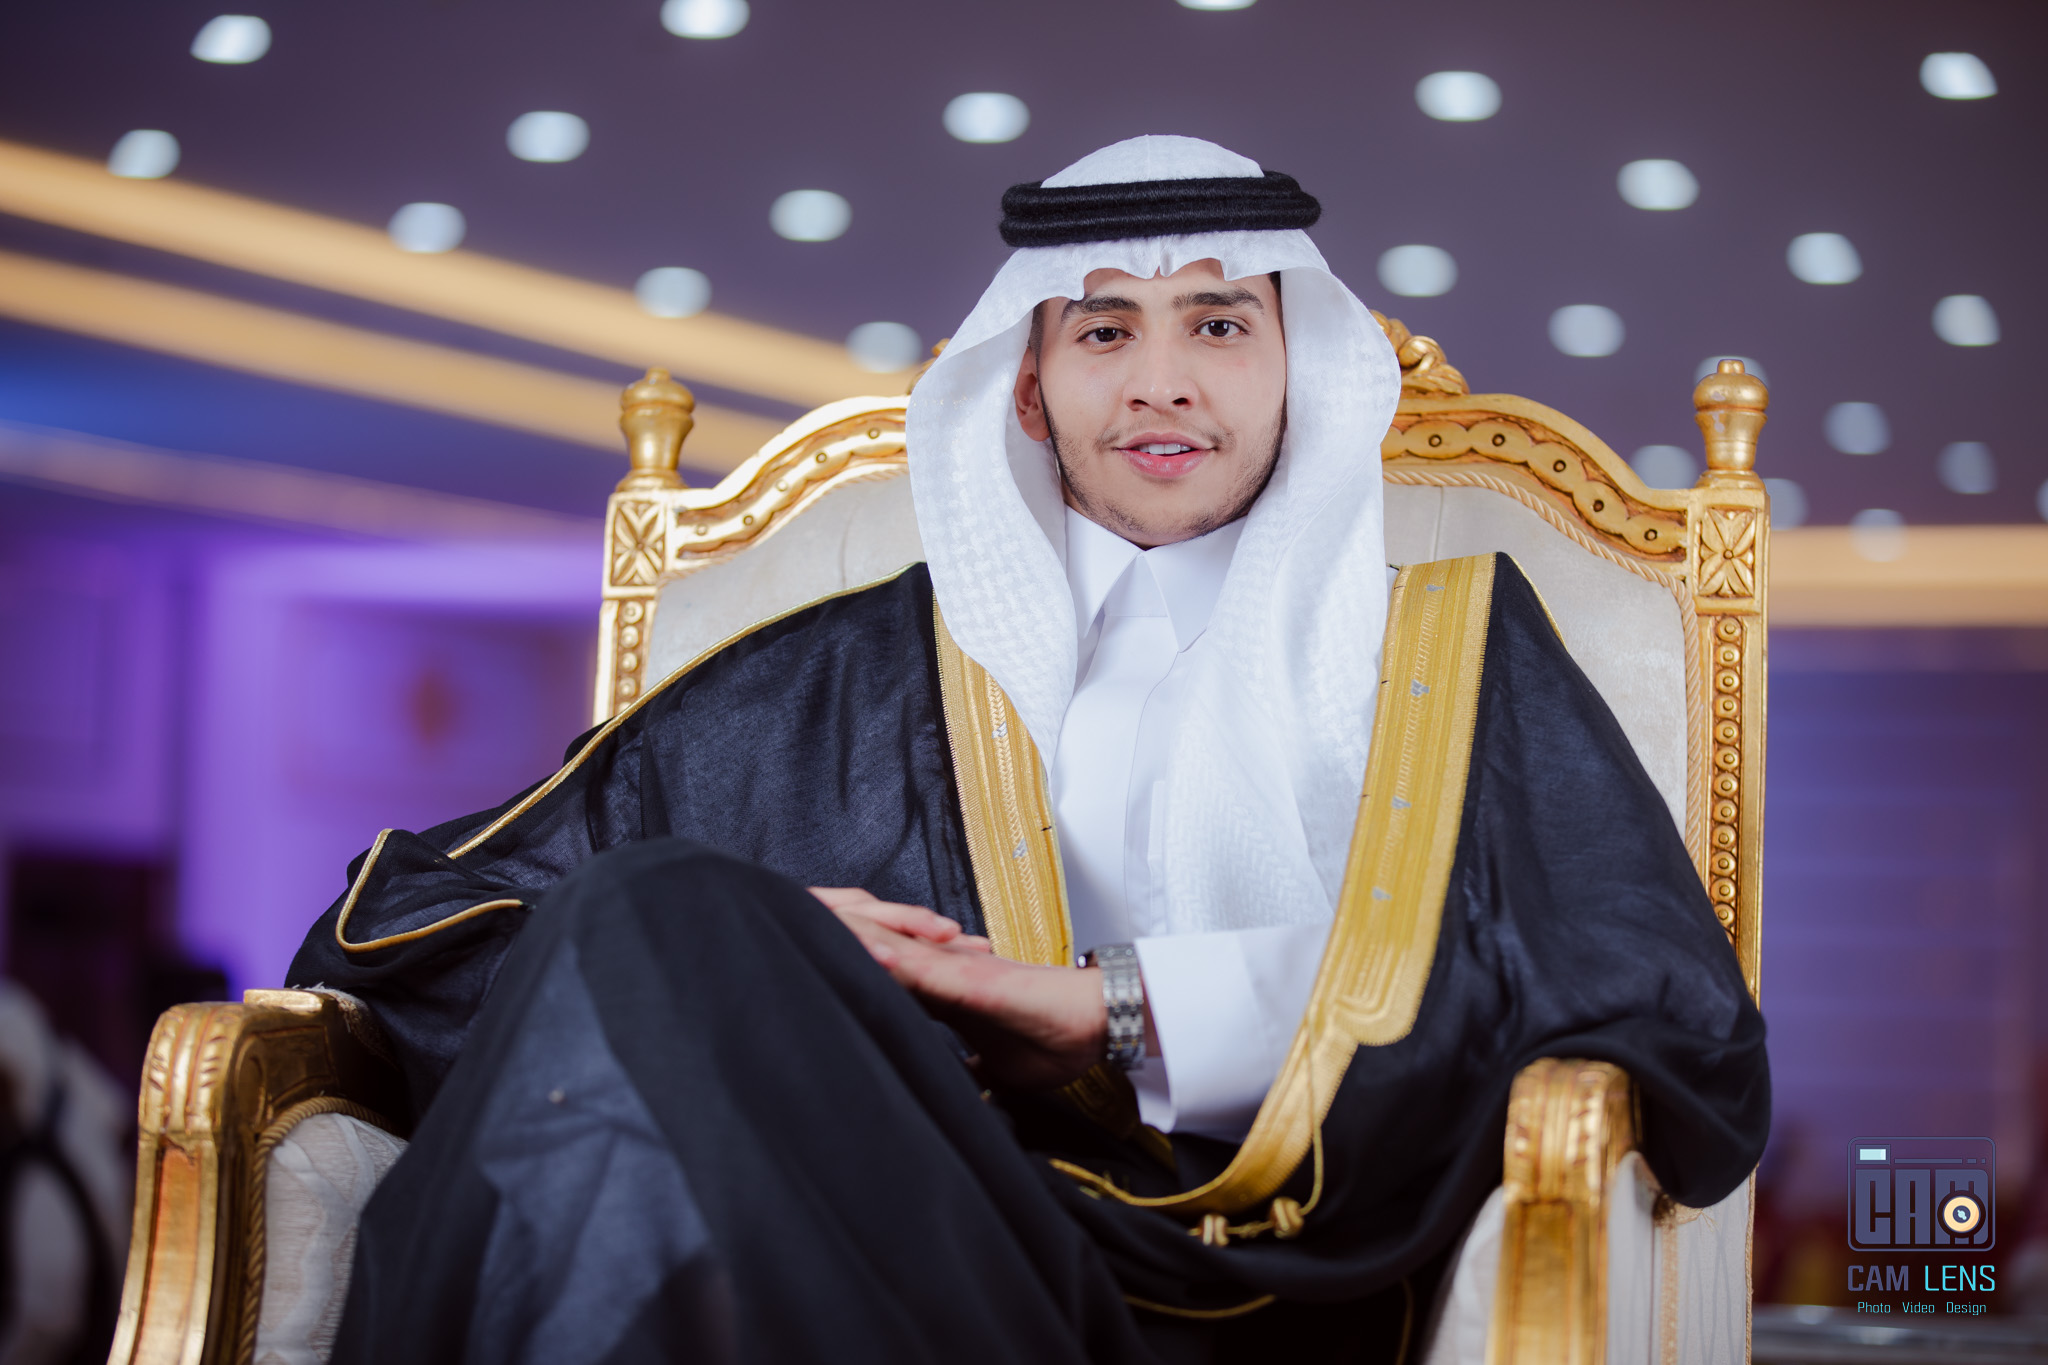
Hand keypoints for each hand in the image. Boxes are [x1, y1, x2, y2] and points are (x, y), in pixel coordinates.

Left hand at [811, 887, 1106, 1090]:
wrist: (1099, 1025)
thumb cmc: (1055, 1039)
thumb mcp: (995, 1065)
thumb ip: (965, 1068)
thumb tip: (946, 1092)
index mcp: (940, 991)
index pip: (876, 977)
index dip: (836, 969)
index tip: (792, 970)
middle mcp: (941, 971)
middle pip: (872, 952)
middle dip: (827, 942)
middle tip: (773, 931)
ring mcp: (956, 970)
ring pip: (892, 950)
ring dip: (848, 940)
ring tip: (799, 926)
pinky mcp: (976, 978)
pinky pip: (928, 967)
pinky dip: (894, 960)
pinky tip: (863, 953)